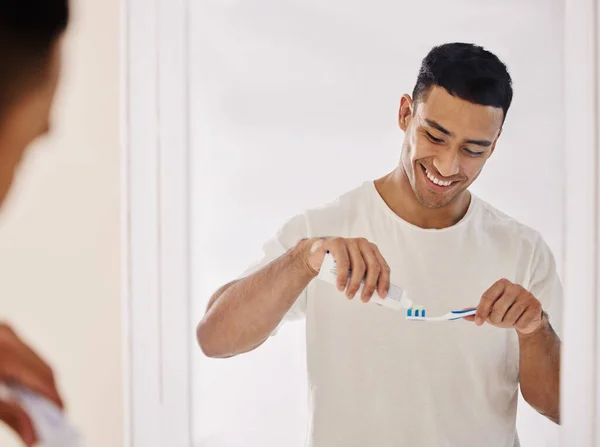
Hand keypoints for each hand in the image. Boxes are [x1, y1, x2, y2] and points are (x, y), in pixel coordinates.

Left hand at [0, 323, 62, 444]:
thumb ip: (11, 416)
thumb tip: (33, 435)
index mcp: (4, 353)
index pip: (42, 379)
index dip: (54, 401)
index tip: (59, 421)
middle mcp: (6, 336)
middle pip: (43, 369)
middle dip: (48, 395)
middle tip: (48, 421)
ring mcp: (3, 332)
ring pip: (35, 360)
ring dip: (39, 385)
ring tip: (34, 409)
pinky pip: (24, 354)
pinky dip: (27, 373)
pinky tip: (21, 391)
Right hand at [301, 237, 390, 301]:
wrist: (317, 256)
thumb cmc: (338, 265)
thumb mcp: (354, 272)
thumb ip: (365, 280)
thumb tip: (377, 299)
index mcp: (372, 250)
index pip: (383, 267)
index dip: (384, 282)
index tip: (381, 296)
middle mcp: (363, 244)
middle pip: (373, 267)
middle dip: (370, 286)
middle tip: (364, 299)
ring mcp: (350, 242)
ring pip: (359, 266)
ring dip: (355, 284)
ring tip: (349, 295)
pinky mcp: (337, 243)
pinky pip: (343, 263)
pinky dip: (343, 277)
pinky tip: (341, 287)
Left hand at [465, 279, 543, 334]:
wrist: (528, 317)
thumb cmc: (507, 311)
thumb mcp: (491, 310)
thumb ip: (478, 311)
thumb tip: (463, 314)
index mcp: (501, 284)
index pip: (487, 297)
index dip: (481, 311)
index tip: (478, 322)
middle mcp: (514, 287)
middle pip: (498, 308)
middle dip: (495, 320)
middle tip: (497, 322)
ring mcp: (526, 295)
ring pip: (510, 316)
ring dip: (507, 323)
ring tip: (510, 320)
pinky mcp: (535, 306)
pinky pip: (521, 322)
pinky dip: (518, 325)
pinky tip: (520, 320)